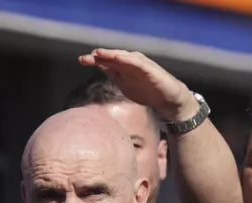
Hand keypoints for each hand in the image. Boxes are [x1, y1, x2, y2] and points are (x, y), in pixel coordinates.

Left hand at [78, 49, 197, 121]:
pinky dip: (127, 59)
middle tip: (84, 58)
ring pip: (123, 57)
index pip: (106, 62)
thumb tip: (100, 70)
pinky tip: (118, 58)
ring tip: (99, 53)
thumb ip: (115, 77)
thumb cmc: (148, 92)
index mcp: (124, 68)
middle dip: (99, 57)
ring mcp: (141, 64)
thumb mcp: (127, 86)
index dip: (94, 60)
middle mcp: (131, 63)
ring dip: (111, 54)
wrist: (169, 100)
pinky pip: (137, 62)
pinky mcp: (150, 68)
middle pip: (112, 57)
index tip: (81, 61)